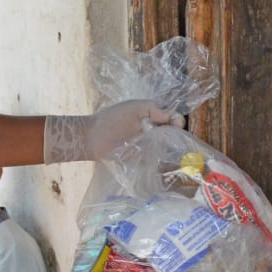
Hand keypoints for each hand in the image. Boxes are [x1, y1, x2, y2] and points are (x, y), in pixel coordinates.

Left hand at [43, 99, 184, 163]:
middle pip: (174, 135)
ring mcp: (149, 148)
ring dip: (172, 151)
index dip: (178, 121)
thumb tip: (172, 117)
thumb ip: (154, 109)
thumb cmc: (112, 119)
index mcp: (153, 118)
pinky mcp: (143, 161)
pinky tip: (166, 162)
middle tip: (177, 140)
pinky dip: (163, 163)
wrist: (93, 137)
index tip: (177, 124)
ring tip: (175, 152)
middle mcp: (154, 133)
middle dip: (178, 137)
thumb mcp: (135, 107)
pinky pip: (157, 162)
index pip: (173, 119)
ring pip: (168, 150)